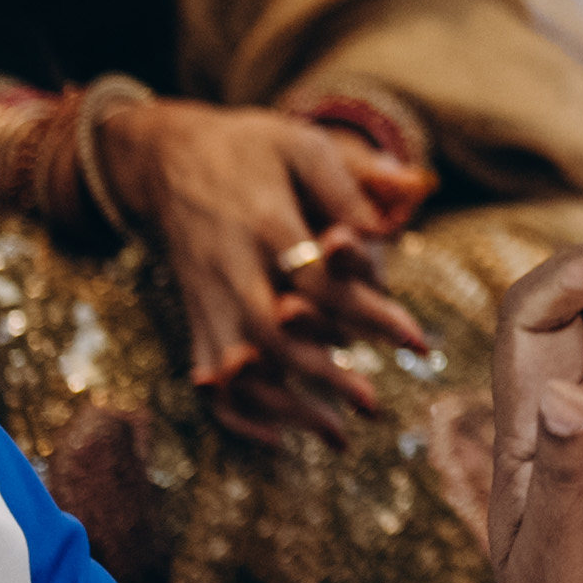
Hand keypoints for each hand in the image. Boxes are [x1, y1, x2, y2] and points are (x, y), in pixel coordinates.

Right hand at [106, 97, 432, 446]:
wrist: (166, 158)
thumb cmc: (251, 149)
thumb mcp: (300, 143)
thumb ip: (352, 178)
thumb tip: (411, 194)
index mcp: (263, 219)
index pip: (318, 276)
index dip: (368, 310)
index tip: (417, 341)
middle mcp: (230, 265)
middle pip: (272, 332)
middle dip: (322, 374)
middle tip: (373, 404)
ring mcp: (207, 296)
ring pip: (238, 366)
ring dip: (285, 407)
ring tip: (339, 437)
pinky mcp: (195, 316)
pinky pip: (207, 377)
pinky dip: (236, 413)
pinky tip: (278, 439)